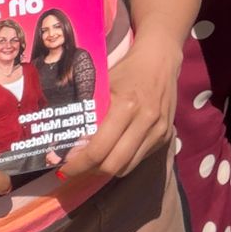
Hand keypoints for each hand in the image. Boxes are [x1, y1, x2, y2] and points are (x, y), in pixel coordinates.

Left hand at [58, 38, 180, 181]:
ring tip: (93, 161)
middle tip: (75, 168)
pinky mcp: (166, 136)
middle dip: (90, 171)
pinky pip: (139, 158)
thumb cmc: (127, 70)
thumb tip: (67, 140)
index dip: (78, 164)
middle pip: (113, 165)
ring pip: (127, 167)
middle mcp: (145, 121)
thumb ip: (89, 112)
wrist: (161, 60)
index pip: (98, 149)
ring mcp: (159, 130)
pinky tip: (115, 149)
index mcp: (126, 106)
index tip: (64, 168)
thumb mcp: (103, 85)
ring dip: (107, 168)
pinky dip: (124, 159)